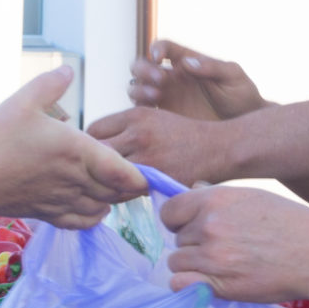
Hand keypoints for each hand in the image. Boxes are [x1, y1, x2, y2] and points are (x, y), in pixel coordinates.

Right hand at [0, 69, 145, 228]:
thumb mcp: (22, 101)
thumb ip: (50, 84)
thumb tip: (68, 69)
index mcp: (77, 151)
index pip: (123, 172)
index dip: (141, 177)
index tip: (150, 172)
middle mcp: (76, 179)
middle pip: (118, 193)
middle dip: (132, 186)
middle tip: (139, 175)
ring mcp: (63, 200)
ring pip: (103, 208)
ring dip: (114, 200)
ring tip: (118, 187)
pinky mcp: (48, 214)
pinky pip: (83, 221)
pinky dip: (95, 215)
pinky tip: (95, 205)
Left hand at [85, 105, 241, 184]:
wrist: (218, 148)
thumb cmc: (183, 134)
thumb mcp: (153, 117)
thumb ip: (125, 128)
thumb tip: (93, 144)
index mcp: (135, 114)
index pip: (93, 130)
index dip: (90, 143)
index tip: (94, 153)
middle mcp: (138, 133)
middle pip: (94, 152)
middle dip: (92, 163)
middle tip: (94, 172)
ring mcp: (147, 157)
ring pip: (106, 173)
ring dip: (103, 181)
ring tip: (106, 184)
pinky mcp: (156, 179)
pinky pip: (124, 190)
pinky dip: (120, 192)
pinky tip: (124, 192)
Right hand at [129, 40, 267, 119]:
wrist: (245, 126)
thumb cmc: (243, 96)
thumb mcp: (233, 76)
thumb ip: (213, 67)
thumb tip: (187, 62)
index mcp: (187, 62)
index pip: (164, 47)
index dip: (156, 48)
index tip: (158, 57)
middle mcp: (173, 79)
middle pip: (142, 66)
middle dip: (143, 69)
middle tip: (160, 80)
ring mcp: (167, 99)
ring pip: (136, 88)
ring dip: (139, 89)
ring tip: (156, 96)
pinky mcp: (165, 120)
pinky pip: (142, 113)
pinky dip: (138, 111)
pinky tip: (152, 115)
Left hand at [159, 183, 308, 303]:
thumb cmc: (292, 224)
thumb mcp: (254, 197)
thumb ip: (218, 197)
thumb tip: (193, 191)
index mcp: (216, 199)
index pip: (170, 210)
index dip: (178, 221)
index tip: (192, 228)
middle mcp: (209, 225)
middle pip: (177, 238)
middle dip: (194, 244)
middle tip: (223, 250)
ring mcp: (212, 256)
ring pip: (178, 262)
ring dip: (194, 266)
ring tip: (223, 266)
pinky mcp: (218, 284)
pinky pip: (180, 283)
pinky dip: (190, 285)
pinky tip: (210, 282)